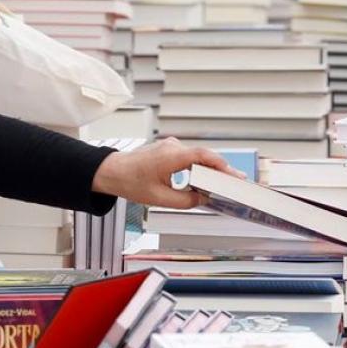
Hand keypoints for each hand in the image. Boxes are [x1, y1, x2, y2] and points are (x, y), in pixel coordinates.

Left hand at [91, 137, 239, 208]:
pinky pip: (189, 157)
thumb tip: (202, 199)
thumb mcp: (159, 199)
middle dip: (220, 170)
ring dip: (208, 169)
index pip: (204, 156)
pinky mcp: (168, 150)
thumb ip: (185, 201)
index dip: (222, 166)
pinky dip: (198, 167)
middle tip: (235, 183)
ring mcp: (170, 146)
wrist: (110, 172)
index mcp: (171, 156)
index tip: (234, 176)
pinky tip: (204, 179)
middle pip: (204, 156)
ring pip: (197, 157)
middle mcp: (172, 147)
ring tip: (222, 184)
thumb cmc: (128, 181)